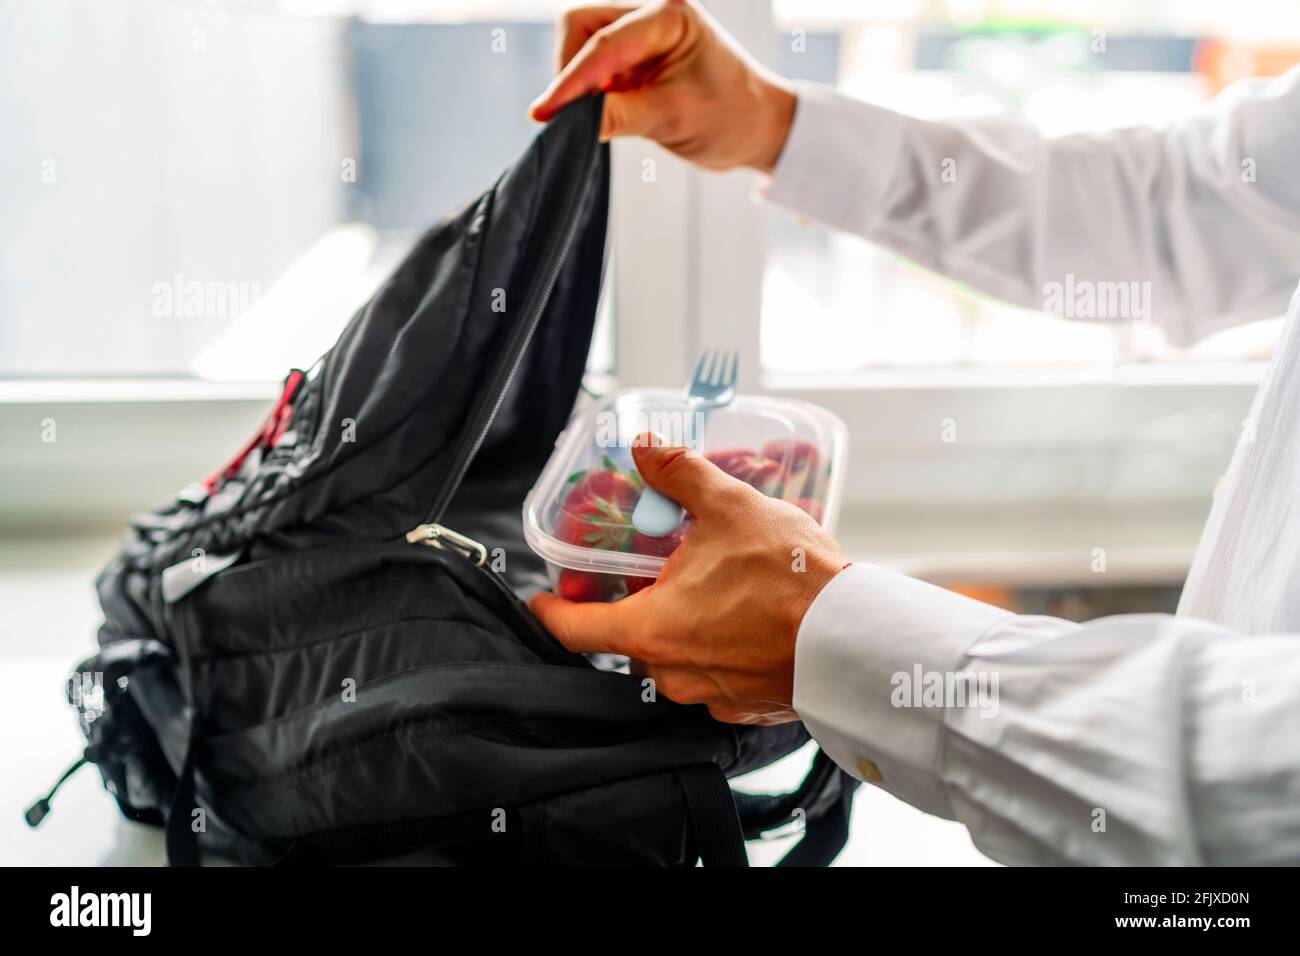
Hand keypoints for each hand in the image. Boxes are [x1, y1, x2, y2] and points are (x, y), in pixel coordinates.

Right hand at [529, 0, 796, 172]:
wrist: (760, 128)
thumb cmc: (732, 116)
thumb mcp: (672, 119)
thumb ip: (618, 116)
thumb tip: (567, 122)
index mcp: (669, 15)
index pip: (603, 43)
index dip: (569, 81)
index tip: (545, 114)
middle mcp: (651, 14)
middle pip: (581, 27)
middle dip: (571, 71)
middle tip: (576, 116)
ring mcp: (641, 35)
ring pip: (582, 45)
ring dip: (579, 83)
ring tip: (604, 116)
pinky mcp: (634, 59)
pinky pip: (593, 67)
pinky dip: (589, 91)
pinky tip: (604, 113)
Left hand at [529, 437, 847, 723]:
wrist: (857, 638)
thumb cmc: (792, 579)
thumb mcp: (730, 507)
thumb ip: (681, 475)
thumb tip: (646, 448)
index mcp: (650, 629)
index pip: (574, 629)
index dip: (552, 609)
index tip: (544, 599)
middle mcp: (671, 673)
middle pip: (629, 638)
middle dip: (637, 605)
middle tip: (655, 571)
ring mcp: (708, 695)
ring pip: (674, 657)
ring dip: (682, 625)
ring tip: (711, 588)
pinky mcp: (743, 707)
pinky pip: (713, 674)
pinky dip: (719, 647)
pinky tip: (746, 617)